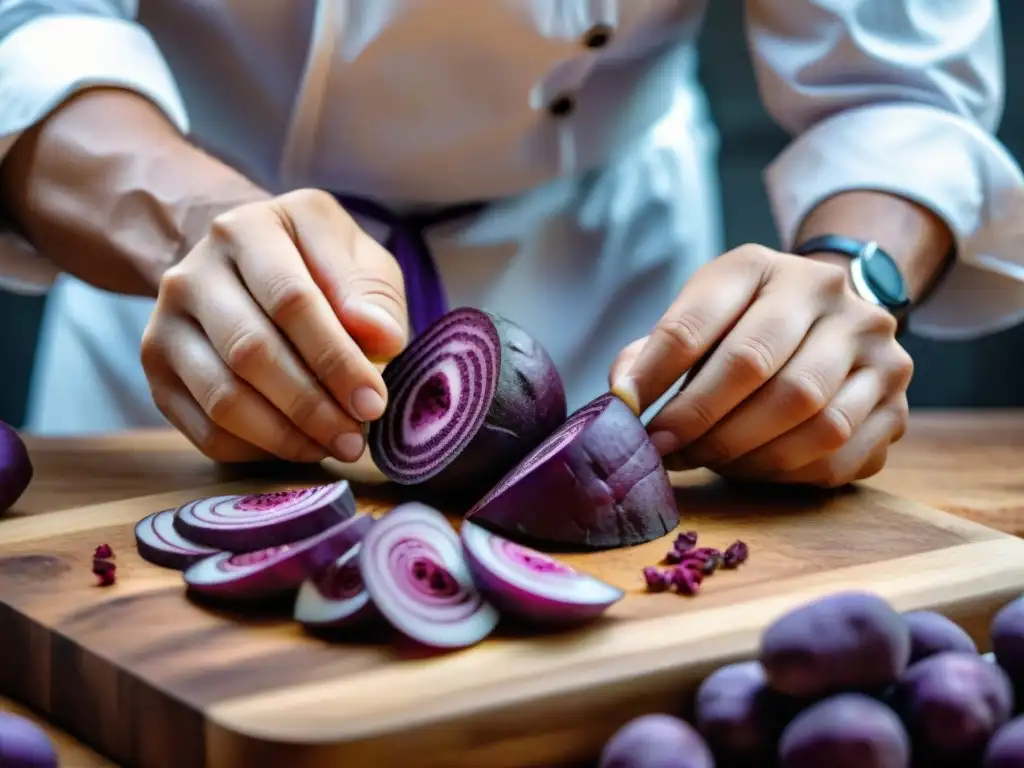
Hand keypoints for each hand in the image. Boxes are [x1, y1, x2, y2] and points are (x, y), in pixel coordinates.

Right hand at [141, 189, 407, 463]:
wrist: (243, 265)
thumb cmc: (315, 264)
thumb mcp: (355, 257)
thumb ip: (372, 294)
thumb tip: (381, 339)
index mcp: (247, 230)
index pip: (291, 301)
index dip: (335, 359)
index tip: (373, 402)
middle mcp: (192, 273)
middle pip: (251, 352)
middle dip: (312, 406)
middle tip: (356, 440)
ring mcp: (164, 323)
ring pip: (223, 398)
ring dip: (285, 436)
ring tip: (334, 447)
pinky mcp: (156, 369)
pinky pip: (203, 428)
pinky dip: (255, 450)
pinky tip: (298, 447)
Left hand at [609, 244, 913, 487]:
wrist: (831, 320)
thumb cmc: (742, 329)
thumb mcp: (696, 321)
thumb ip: (654, 355)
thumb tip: (624, 399)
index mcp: (761, 266)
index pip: (696, 323)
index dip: (654, 375)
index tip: (627, 412)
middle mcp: (828, 294)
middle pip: (755, 368)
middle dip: (698, 420)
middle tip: (665, 449)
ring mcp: (875, 346)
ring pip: (806, 416)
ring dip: (743, 452)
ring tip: (707, 460)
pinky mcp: (897, 401)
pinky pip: (838, 454)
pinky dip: (787, 471)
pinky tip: (755, 467)